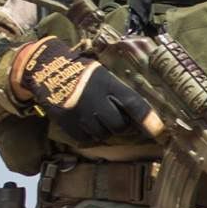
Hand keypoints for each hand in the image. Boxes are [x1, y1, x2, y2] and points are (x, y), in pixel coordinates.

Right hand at [15, 37, 153, 145]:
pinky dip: (90, 136)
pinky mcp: (68, 122)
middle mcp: (96, 100)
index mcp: (109, 85)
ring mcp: (81, 113)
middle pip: (120, 126)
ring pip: (103, 134)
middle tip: (117, 118)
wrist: (45, 69)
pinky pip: (86, 139)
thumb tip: (143, 113)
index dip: (149, 121)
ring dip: (105, 130)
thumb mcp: (103, 75)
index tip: (161, 133)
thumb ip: (119, 92)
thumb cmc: (81, 73)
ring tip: (99, 118)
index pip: (135, 105)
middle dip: (122, 126)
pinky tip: (87, 125)